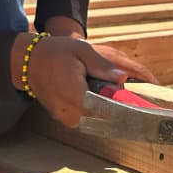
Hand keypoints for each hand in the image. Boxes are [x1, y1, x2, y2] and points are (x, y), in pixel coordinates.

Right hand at [10, 32, 157, 127]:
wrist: (30, 62)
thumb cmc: (57, 52)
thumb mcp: (82, 50)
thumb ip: (103, 66)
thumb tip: (122, 78)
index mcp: (74, 94)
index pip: (104, 111)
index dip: (124, 113)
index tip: (142, 112)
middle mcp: (69, 111)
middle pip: (103, 120)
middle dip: (122, 114)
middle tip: (142, 109)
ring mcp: (65, 117)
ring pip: (96, 122)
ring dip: (112, 115)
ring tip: (130, 106)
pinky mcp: (65, 118)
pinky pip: (88, 120)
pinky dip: (101, 114)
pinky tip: (112, 105)